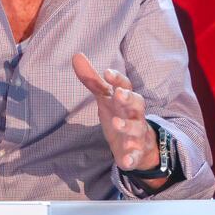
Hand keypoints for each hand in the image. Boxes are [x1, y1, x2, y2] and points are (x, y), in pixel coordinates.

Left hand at [72, 52, 159, 171]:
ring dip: (128, 125)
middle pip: (137, 103)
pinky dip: (132, 157)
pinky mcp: (136, 152)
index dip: (117, 79)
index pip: (125, 85)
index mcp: (126, 99)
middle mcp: (134, 114)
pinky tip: (126, 159)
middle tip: (119, 94)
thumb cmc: (119, 115)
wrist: (136, 145)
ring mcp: (137, 133)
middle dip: (129, 98)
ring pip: (137, 128)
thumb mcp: (105, 98)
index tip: (106, 72)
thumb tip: (76, 56)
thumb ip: (93, 80)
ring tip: (116, 123)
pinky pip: (136, 155)